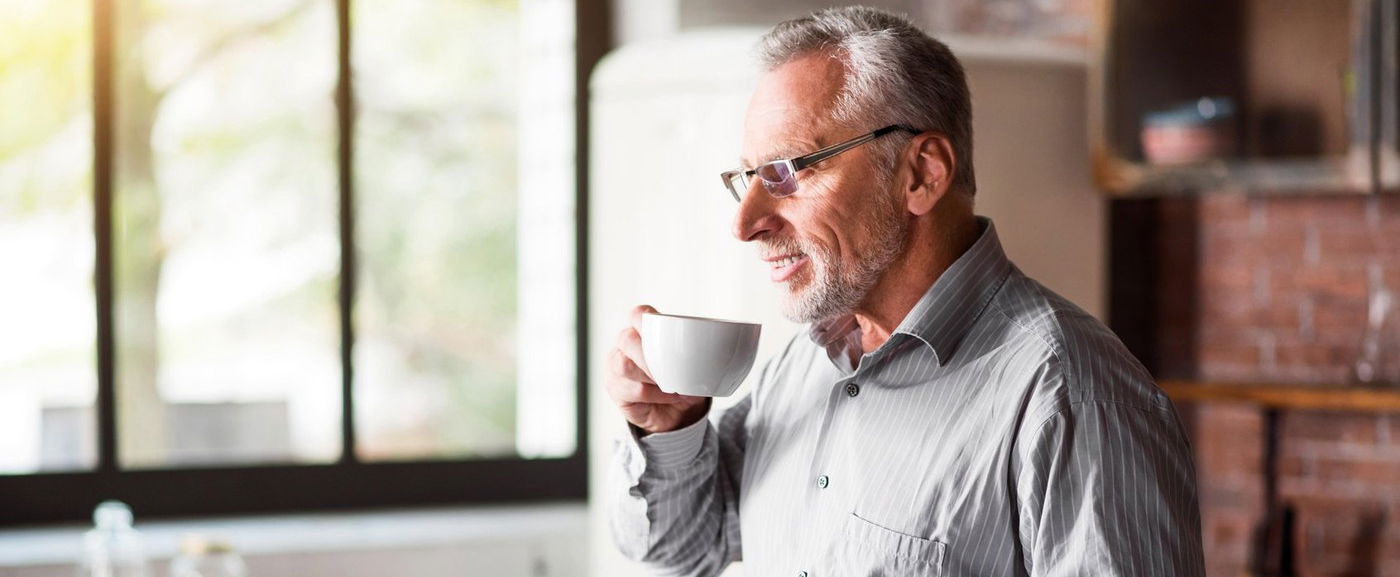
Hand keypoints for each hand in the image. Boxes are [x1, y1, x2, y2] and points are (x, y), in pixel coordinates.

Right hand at [605, 305, 710, 434]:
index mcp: (642, 331)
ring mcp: (615, 367)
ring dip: (653, 376)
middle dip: (650, 354)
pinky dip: (656, 395)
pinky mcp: (615, 389)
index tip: (666, 332)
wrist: (674, 414)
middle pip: (627, 339)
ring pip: (625, 366)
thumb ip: (696, 356)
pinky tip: (671, 396)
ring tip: (674, 385)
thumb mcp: (693, 366)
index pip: (637, 315)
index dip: (646, 319)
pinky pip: (634, 390)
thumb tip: (710, 358)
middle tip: (673, 369)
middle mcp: (624, 345)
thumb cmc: (682, 381)